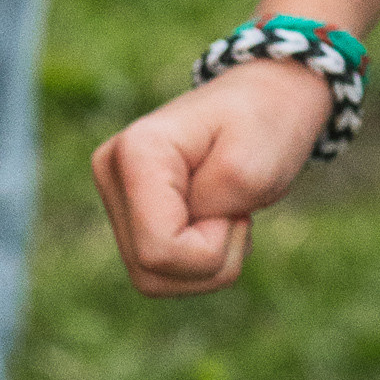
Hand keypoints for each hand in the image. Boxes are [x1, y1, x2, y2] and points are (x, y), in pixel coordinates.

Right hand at [92, 63, 326, 293]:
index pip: (159, 249)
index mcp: (136, 151)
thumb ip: (215, 206)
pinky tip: (216, 225)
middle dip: (211, 260)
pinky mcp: (130, 215)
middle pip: (151, 270)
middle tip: (238, 215)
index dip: (210, 248)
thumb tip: (169, 246)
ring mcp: (118, 196)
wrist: (267, 100)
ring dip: (206, 266)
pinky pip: (158, 273)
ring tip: (229, 218)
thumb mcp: (257, 163)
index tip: (236, 208)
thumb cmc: (265, 122)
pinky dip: (199, 264)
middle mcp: (112, 173)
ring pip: (151, 279)